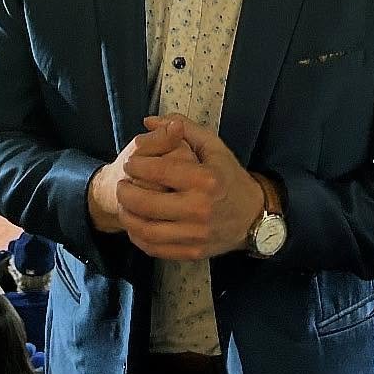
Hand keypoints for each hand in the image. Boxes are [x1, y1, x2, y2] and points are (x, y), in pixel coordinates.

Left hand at [113, 115, 264, 260]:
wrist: (252, 216)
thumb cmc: (228, 176)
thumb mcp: (213, 145)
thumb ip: (183, 128)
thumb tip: (149, 121)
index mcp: (205, 179)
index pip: (158, 171)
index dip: (137, 165)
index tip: (130, 162)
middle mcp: (200, 209)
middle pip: (147, 203)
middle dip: (125, 192)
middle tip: (121, 184)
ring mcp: (196, 234)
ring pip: (147, 230)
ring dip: (128, 216)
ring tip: (124, 204)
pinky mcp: (192, 252)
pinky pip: (155, 248)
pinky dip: (139, 237)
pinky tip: (136, 224)